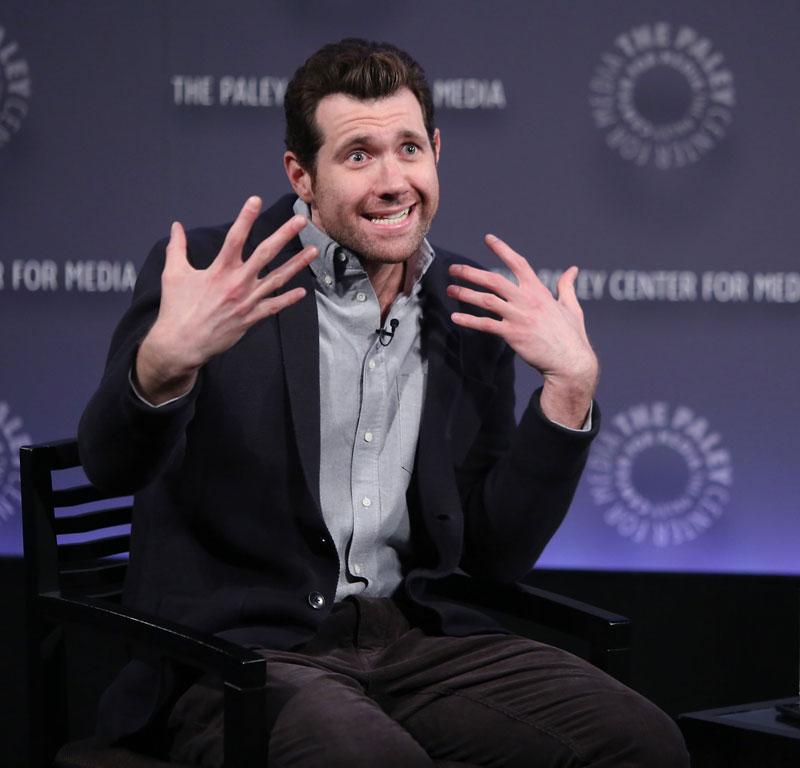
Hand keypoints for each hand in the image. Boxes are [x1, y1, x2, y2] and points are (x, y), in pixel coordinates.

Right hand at [135, 196, 317, 403]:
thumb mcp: (173, 275)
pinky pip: (274, 307)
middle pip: (266, 253)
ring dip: (297, 264)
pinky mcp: (250, 318)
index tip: (256, 200)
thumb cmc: (176, 308)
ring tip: (313, 251)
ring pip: (278, 279)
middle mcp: (237, 283)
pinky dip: (288, 299)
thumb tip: (175, 226)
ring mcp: (247, 301)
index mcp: (218, 270)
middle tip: (301, 220)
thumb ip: (176, 248)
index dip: (246, 217)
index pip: (235, 237)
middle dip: (285, 235)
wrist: (182, 344)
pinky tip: (303, 291)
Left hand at [447, 234, 597, 427]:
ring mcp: (518, 317)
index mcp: (539, 291)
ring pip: (486, 300)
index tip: (488, 238)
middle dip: (471, 273)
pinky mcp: (512, 334)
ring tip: (450, 289)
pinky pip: (486, 325)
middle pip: (494, 279)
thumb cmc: (571, 335)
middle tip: (453, 269)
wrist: (570, 361)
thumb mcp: (571, 307)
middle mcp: (527, 300)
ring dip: (466, 294)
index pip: (518, 263)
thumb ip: (566, 286)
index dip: (502, 249)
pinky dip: (470, 320)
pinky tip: (456, 318)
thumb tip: (573, 269)